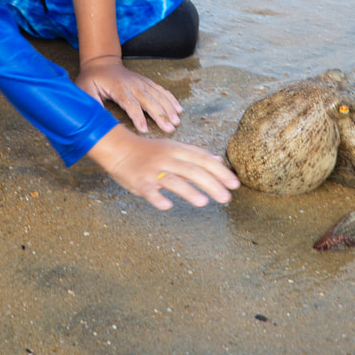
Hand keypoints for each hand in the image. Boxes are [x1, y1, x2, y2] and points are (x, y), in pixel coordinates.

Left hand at [76, 55, 181, 133]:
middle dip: (160, 115)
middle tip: (169, 128)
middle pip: (149, 101)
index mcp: (119, 88)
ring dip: (169, 108)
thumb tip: (94, 117)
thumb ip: (90, 102)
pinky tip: (178, 108)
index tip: (144, 129)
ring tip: (176, 121)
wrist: (102, 63)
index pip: (131, 104)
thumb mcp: (85, 90)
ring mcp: (142, 83)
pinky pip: (161, 90)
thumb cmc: (92, 79)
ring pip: (158, 96)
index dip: (138, 117)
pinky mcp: (146, 83)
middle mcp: (133, 85)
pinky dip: (171, 99)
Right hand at [86, 125, 239, 209]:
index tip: (235, 183)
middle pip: (193, 171)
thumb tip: (218, 161)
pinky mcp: (140, 182)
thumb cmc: (149, 151)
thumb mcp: (173, 148)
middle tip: (227, 198)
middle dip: (212, 184)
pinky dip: (158, 198)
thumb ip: (195, 154)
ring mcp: (153, 171)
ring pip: (173, 180)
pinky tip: (167, 206)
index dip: (220, 172)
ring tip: (204, 202)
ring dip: (189, 191)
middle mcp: (167, 159)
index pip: (203, 160)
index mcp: (177, 150)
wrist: (119, 148)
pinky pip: (150, 191)